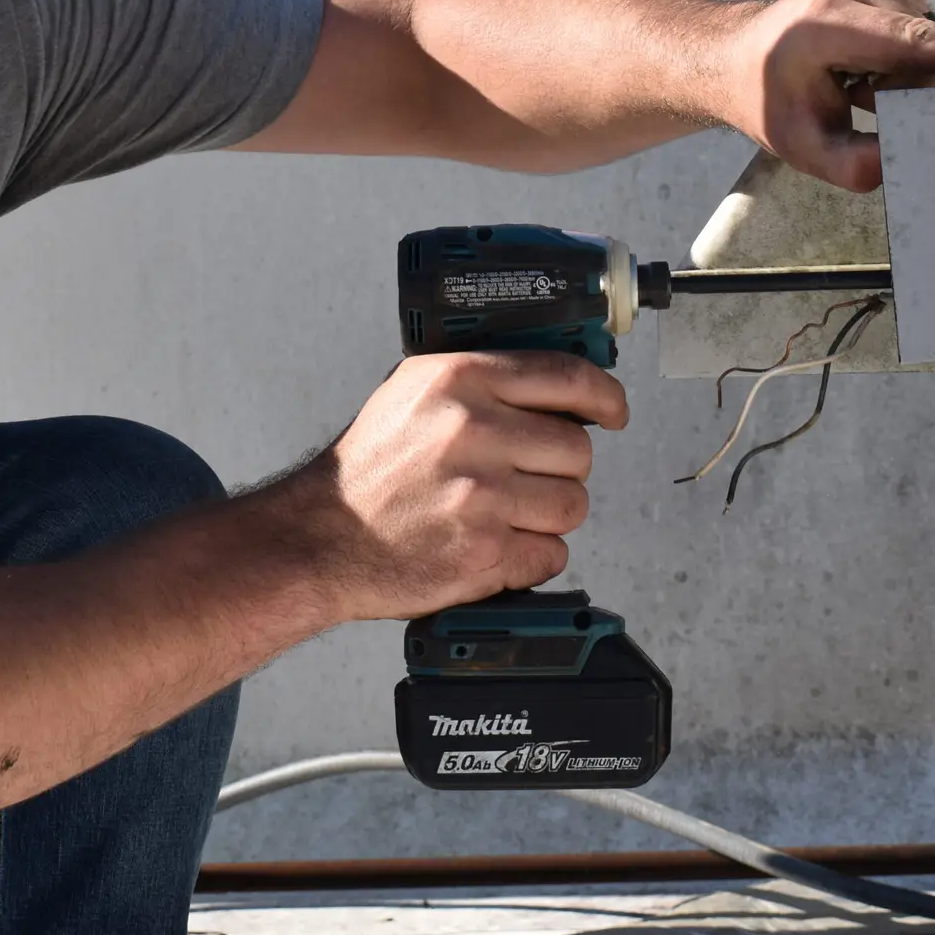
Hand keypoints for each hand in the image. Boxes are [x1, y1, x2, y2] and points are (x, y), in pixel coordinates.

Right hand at [288, 350, 627, 622]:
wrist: (322, 536)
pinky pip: (551, 555)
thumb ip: (479, 382)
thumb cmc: (369, 469)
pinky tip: (491, 546)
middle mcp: (473, 431)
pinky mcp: (485, 551)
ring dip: (547, 515)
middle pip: (578, 451)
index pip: (567, 376)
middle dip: (559, 469)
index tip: (612, 411)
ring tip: (503, 514)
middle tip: (524, 477)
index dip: (605, 397)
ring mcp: (482, 494)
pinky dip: (529, 558)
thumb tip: (554, 385)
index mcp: (459, 380)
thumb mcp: (412, 393)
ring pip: (572, 505)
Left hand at [722, 0, 934, 191]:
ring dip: (900, 69)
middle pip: (924, 48)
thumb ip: (855, 166)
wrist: (731, 59)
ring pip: (924, 36)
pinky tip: (859, 60)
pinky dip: (898, 50)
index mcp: (827, 25)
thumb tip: (903, 160)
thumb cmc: (765, 101)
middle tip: (856, 98)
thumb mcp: (803, 147)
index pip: (915, 43)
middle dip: (906, 86)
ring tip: (851, 79)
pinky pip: (915, 23)